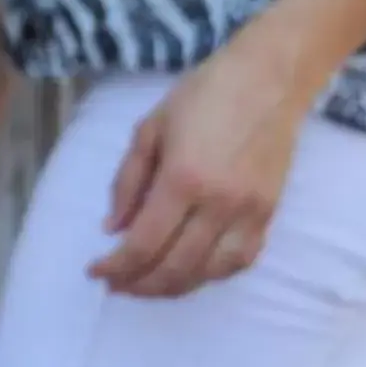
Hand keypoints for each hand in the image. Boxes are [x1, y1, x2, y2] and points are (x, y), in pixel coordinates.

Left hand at [93, 39, 309, 297]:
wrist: (269, 79)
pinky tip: (191, 272)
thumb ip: (128, 181)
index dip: (116, 266)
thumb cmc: (203, 95)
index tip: (95, 272)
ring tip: (148, 285)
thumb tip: (113, 228)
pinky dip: (213, 274)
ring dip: (174, 287)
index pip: (144, 243)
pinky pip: (241, 260)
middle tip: (116, 285)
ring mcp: (249, 212)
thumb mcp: (149, 128)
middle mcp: (218, 203)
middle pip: (176, 266)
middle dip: (140, 284)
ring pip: (209, 272)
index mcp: (182, 179)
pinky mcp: (270, 212)